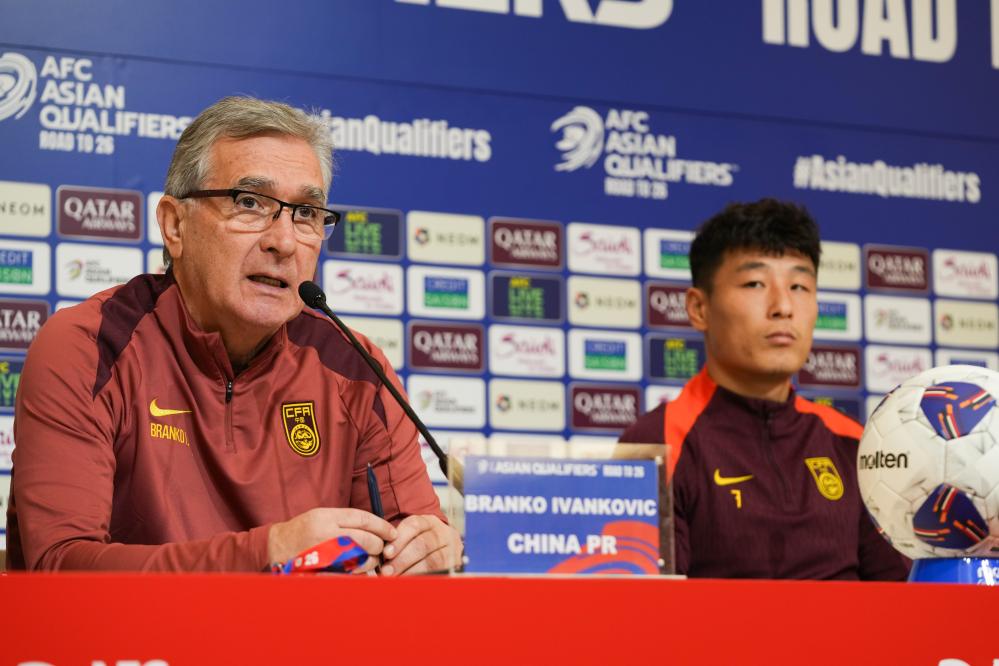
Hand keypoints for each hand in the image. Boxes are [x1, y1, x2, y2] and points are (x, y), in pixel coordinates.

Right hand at [267, 507, 396, 571]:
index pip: (362, 518)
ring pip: (359, 557)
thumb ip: (345, 520)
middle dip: (377, 545)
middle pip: (364, 538)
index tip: (392, 532)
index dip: (381, 526)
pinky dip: (358, 573)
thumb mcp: (321, 516)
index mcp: (326, 516)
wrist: (275, 547)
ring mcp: (322, 553)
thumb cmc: (302, 530)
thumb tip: (375, 528)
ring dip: (370, 561)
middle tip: (381, 548)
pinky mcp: (321, 569)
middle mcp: (325, 533)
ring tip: (371, 561)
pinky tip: (361, 572)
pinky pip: (347, 573)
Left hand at [380, 514, 461, 575]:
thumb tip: (381, 556)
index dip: (399, 539)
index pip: (414, 525)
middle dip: (402, 559)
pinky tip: (411, 584)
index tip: (386, 553)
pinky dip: (423, 579)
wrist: (444, 553)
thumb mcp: (411, 538)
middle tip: (387, 571)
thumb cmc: (420, 546)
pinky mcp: (455, 565)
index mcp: (429, 522)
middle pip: (422, 544)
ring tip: (397, 580)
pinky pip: (439, 573)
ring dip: (411, 571)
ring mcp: (452, 549)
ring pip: (432, 560)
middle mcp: (443, 533)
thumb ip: (396, 544)